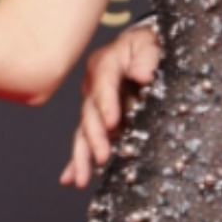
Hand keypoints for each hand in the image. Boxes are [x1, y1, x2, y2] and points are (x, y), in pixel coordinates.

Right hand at [59, 23, 161, 186]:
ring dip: (82, 156)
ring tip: (79, 178)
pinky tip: (72, 178)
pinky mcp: (98, 120)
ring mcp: (94, 105)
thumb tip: (143, 74)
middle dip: (95, 137)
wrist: (141, 48)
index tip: (112, 122)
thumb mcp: (149, 43)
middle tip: (102, 157)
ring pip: (84, 132)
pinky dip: (79, 160)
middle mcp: (94, 86)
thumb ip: (147, 57)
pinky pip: (87, 140)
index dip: (107, 103)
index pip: (104, 84)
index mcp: (106, 64)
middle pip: (90, 113)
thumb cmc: (146, 45)